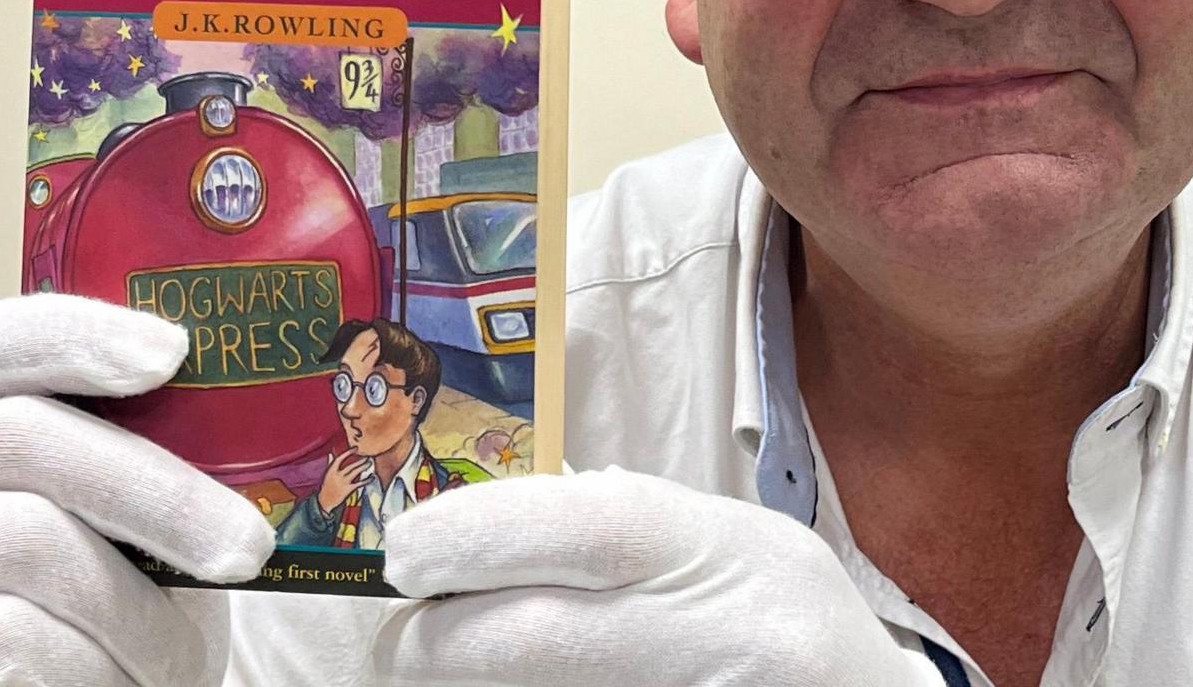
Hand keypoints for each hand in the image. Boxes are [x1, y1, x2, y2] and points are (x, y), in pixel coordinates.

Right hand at [0, 294, 276, 686]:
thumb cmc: (109, 638)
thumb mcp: (135, 543)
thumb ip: (161, 470)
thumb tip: (271, 406)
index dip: (67, 333)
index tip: (170, 351)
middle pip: (19, 435)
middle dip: (154, 490)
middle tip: (247, 548)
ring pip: (26, 543)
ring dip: (133, 610)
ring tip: (176, 662)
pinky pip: (3, 639)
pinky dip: (86, 669)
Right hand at [317, 450, 376, 513]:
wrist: (325, 502)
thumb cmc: (326, 487)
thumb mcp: (327, 475)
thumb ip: (330, 464)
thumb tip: (331, 454)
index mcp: (331, 471)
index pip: (340, 458)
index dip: (348, 452)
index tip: (355, 448)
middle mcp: (337, 475)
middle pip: (351, 465)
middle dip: (360, 460)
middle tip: (367, 456)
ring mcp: (343, 482)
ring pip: (356, 472)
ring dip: (364, 466)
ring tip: (370, 463)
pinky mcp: (349, 490)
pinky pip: (360, 483)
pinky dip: (367, 480)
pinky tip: (372, 477)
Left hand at [376, 468, 942, 686]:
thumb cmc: (787, 631)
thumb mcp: (735, 552)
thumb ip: (631, 535)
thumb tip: (491, 524)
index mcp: (739, 558)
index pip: (595, 528)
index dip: (485, 534)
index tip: (408, 549)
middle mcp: (735, 640)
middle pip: (544, 638)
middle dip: (446, 641)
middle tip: (405, 642)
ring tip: (463, 668)